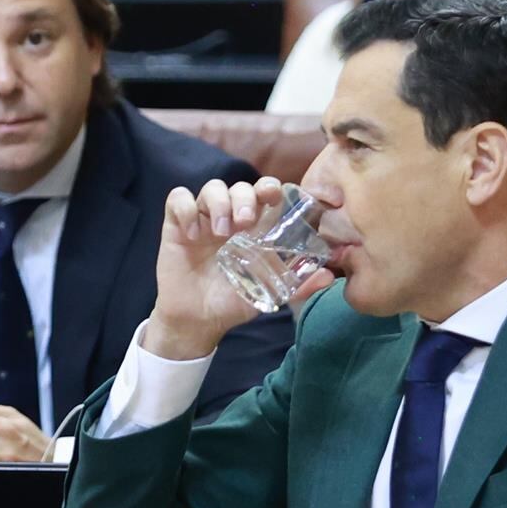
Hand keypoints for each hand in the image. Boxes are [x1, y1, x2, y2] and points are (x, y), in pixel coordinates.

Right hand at [142, 178, 331, 361]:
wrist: (197, 321)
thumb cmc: (232, 302)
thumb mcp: (269, 294)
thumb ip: (298, 286)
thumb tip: (330, 277)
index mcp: (253, 228)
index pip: (263, 193)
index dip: (269, 187)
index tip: (273, 198)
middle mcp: (229, 218)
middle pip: (239, 186)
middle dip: (245, 198)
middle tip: (244, 224)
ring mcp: (202, 219)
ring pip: (211, 188)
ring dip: (218, 204)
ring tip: (220, 232)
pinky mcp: (176, 225)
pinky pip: (178, 199)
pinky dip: (186, 210)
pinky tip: (191, 234)